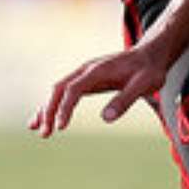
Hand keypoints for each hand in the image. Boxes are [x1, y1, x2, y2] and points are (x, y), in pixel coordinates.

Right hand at [29, 43, 172, 136]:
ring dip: (47, 109)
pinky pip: (64, 93)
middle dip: (49, 111)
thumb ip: (126, 99)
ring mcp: (84, 75)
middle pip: (59, 89)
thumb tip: (106, 118)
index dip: (65, 108)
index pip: (74, 89)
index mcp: (98, 70)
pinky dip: (53, 106)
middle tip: (45, 133)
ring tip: (38, 130)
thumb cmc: (149, 70)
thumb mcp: (145, 84)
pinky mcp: (86, 81)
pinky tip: (44, 120)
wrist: (150, 55)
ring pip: (58, 91)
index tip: (60, 127)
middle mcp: (86, 70)